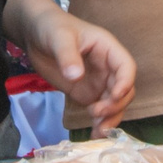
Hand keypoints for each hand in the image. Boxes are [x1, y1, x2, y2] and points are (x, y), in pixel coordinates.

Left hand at [22, 7, 136, 135]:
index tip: (114, 96)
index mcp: (108, 49)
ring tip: (97, 132)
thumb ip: (67, 56)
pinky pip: (100, 111)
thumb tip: (76, 76)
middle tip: (97, 113)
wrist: (36, 35)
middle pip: (124, 90)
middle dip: (116, 105)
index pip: (126, 67)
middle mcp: (108, 67)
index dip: (125, 82)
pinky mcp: (87, 94)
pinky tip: (93, 135)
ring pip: (115, 104)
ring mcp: (99, 82)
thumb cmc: (52, 28)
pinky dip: (100, 123)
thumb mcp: (59, 38)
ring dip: (111, 119)